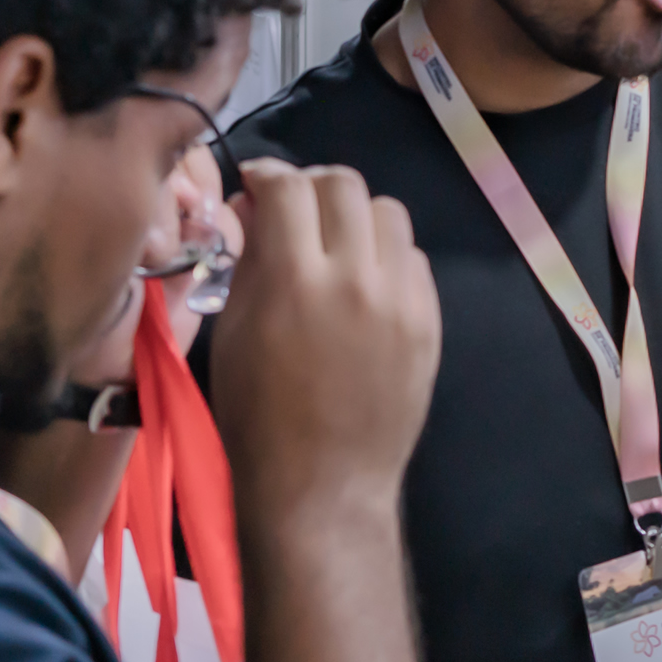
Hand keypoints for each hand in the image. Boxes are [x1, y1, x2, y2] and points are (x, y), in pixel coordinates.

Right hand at [207, 160, 437, 528]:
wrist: (322, 486)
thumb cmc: (257, 416)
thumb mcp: (232, 332)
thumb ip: (249, 260)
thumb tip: (258, 208)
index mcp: (294, 280)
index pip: (289, 186)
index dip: (267, 176)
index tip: (258, 188)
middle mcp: (355, 278)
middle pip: (344, 186)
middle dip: (313, 188)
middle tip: (297, 212)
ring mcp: (401, 300)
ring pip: (389, 213)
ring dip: (356, 218)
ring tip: (337, 246)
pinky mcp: (429, 322)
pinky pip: (414, 259)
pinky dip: (387, 258)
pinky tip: (366, 286)